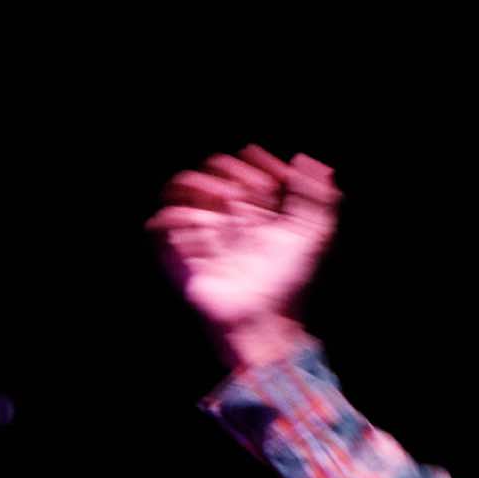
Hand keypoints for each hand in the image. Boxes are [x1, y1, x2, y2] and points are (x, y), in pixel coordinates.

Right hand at [148, 146, 339, 368]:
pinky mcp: (180, 251)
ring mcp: (202, 230)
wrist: (265, 316)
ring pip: (182, 186)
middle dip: (231, 170)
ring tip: (225, 199)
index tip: (276, 177)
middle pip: (214, 167)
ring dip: (201, 184)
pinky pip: (162, 222)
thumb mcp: (313, 236)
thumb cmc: (290, 282)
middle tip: (254, 190)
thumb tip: (312, 162)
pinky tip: (203, 224)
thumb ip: (316, 197)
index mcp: (256, 208)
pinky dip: (177, 216)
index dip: (259, 161)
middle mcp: (227, 214)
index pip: (247, 164)